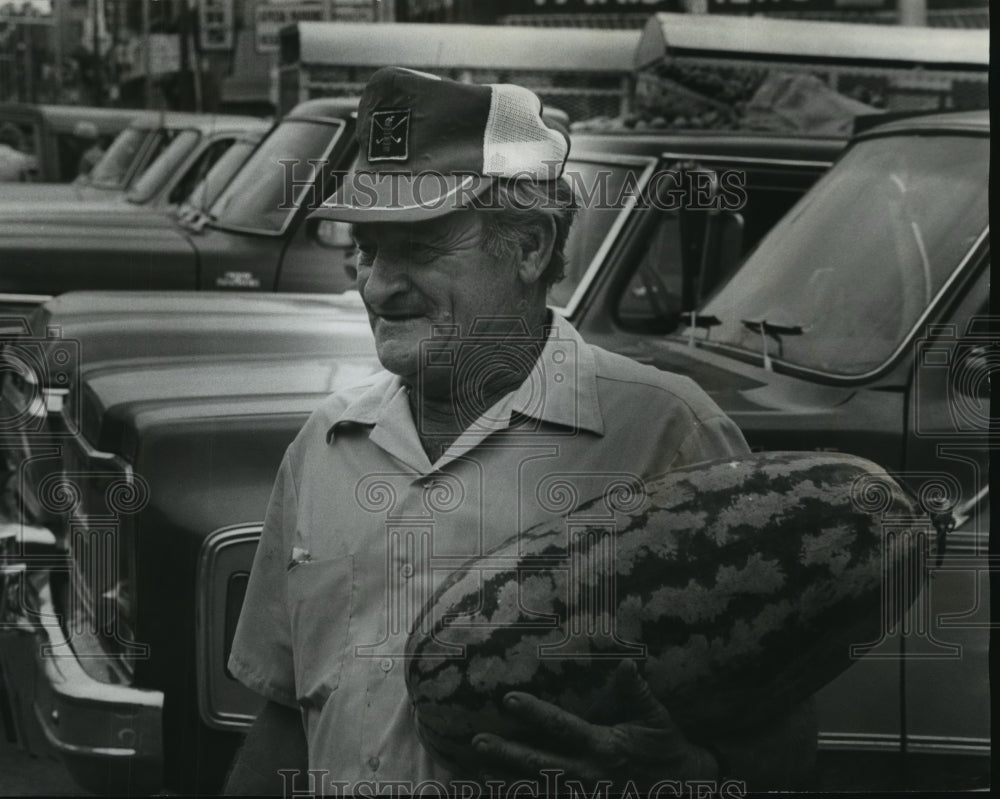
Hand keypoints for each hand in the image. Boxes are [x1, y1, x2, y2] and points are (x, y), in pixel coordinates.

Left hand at [471, 660, 718, 791]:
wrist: (686, 791)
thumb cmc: (668, 749)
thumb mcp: (656, 718)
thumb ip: (636, 692)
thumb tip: (625, 663)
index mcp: (602, 747)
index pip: (562, 727)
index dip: (534, 714)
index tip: (509, 699)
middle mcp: (588, 774)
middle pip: (539, 764)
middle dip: (507, 753)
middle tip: (477, 741)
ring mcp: (585, 796)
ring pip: (538, 790)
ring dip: (507, 782)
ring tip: (478, 771)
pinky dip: (526, 796)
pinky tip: (500, 792)